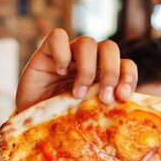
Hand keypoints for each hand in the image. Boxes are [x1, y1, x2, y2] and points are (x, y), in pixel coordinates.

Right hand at [16, 29, 137, 111]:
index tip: (122, 97)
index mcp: (104, 74)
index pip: (126, 64)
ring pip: (87, 42)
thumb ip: (105, 111)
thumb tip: (125, 116)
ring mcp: (69, 53)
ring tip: (77, 94)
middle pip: (110, 48)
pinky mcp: (47, 50)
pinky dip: (62, 53)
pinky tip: (59, 71)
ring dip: (86, 69)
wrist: (31, 123)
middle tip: (104, 98)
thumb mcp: (88, 118)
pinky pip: (58, 36)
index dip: (128, 77)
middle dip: (111, 73)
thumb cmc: (61, 120)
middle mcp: (89, 60)